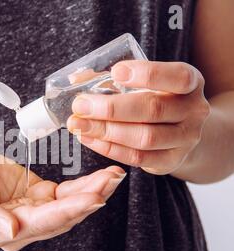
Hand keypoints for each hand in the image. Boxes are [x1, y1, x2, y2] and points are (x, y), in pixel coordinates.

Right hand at [0, 147, 125, 250]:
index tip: (94, 197)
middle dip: (90, 199)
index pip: (40, 223)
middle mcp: (19, 227)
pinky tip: (100, 178)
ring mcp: (30, 212)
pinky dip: (83, 186)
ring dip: (92, 192)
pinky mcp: (36, 197)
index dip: (68, 211)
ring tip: (114, 176)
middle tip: (113, 180)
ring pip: (68, 207)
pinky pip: (65, 194)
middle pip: (61, 217)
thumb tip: (10, 229)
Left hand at [67, 61, 210, 174]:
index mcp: (190, 82)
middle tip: (80, 106)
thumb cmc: (157, 99)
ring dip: (106, 131)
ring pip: (144, 137)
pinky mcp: (171, 160)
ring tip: (79, 125)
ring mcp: (186, 139)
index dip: (147, 74)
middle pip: (153, 109)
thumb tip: (76, 79)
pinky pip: (138, 157)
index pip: (177, 77)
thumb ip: (114, 79)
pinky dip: (110, 149)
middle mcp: (194, 110)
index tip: (115, 72)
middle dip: (111, 109)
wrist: (182, 132)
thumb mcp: (147, 83)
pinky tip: (89, 139)